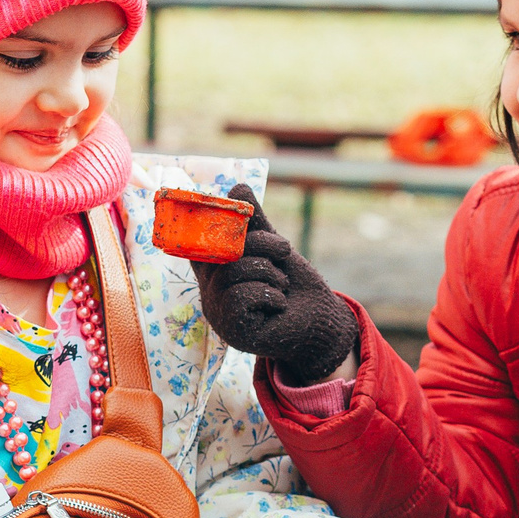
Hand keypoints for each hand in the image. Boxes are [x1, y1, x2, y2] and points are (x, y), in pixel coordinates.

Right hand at [191, 185, 357, 383]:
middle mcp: (209, 291)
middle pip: (222, 251)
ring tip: (282, 285)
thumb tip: (237, 186)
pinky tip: (278, 306)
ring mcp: (218, 312)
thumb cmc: (294, 284)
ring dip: (270, 273)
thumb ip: (254, 221)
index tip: (232, 214)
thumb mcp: (273, 247)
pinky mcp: (231, 330)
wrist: (320, 321)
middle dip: (262, 243)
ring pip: (233, 272)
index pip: (198, 241)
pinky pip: (241, 297)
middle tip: (284, 251)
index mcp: (215, 270)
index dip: (207, 223)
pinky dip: (270, 295)